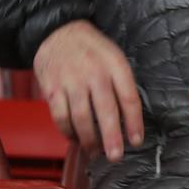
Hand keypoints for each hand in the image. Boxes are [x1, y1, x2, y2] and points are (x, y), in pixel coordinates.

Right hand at [33, 20, 143, 161]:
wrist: (59, 31)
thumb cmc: (93, 49)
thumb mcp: (115, 57)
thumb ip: (122, 84)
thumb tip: (129, 118)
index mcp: (115, 66)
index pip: (129, 99)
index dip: (134, 123)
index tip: (136, 140)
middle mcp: (94, 74)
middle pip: (106, 112)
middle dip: (112, 138)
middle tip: (116, 156)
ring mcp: (71, 81)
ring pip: (81, 118)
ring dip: (89, 139)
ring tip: (95, 152)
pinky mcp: (52, 89)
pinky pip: (60, 117)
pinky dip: (68, 132)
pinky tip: (75, 139)